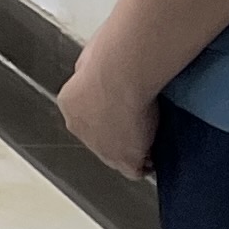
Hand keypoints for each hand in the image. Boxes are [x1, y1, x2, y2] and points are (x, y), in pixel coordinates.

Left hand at [58, 45, 158, 178]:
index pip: (90, 119)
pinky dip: (147, 164)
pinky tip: (158, 153)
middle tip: (140, 126)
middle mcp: (80, 129)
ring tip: (152, 138)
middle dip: (119, 136)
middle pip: (101, 140)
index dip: (109, 118)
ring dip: (134, 149)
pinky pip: (135, 170)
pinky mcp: (124, 159)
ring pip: (117, 156)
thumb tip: (100, 69)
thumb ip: (93, 74)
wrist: (120, 74)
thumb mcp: (91, 60)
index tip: (125, 112)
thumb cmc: (110, 58)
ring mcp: (101, 148)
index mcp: (71, 104)